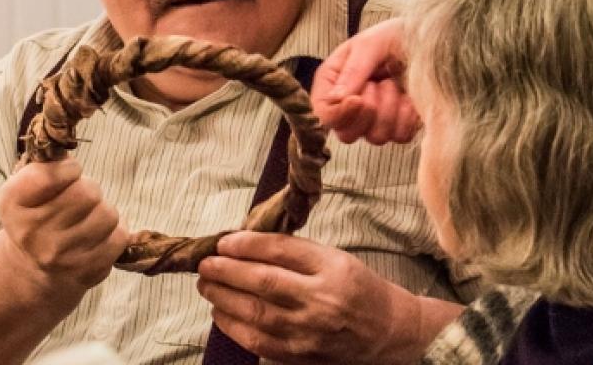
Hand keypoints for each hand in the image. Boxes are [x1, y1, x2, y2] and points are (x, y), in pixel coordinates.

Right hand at [0, 158, 127, 292]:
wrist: (33, 267)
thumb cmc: (35, 213)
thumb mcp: (24, 187)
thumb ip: (45, 164)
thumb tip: (71, 153)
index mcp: (13, 204)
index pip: (49, 175)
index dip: (69, 168)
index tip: (70, 172)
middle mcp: (32, 234)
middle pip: (87, 193)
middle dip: (89, 188)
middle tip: (79, 197)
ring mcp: (60, 257)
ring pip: (107, 214)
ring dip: (103, 210)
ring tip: (87, 217)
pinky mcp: (87, 270)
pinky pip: (119, 236)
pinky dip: (114, 231)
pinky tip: (97, 235)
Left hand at [196, 231, 427, 363]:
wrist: (387, 332)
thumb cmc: (356, 287)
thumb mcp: (334, 257)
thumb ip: (294, 250)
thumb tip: (244, 242)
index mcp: (332, 268)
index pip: (281, 250)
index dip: (246, 244)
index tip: (223, 241)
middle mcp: (322, 300)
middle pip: (263, 282)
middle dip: (226, 271)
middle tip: (205, 263)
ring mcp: (310, 332)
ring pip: (255, 312)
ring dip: (223, 297)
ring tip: (206, 284)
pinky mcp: (300, 355)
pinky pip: (257, 340)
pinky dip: (233, 325)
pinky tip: (220, 312)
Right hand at [310, 19, 420, 144]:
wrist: (431, 41)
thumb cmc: (396, 35)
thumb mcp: (372, 43)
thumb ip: (353, 70)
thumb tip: (336, 99)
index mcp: (333, 82)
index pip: (323, 114)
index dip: (339, 114)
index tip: (359, 99)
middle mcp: (349, 105)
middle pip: (346, 133)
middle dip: (369, 111)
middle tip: (379, 83)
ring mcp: (374, 119)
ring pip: (375, 137)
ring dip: (390, 108)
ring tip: (394, 83)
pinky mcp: (398, 126)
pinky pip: (400, 136)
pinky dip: (408, 116)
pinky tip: (409, 96)